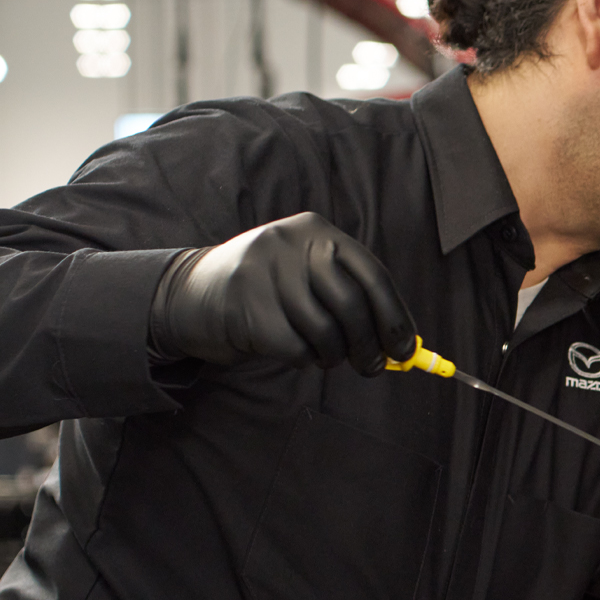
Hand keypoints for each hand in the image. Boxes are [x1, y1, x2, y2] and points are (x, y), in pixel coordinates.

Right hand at [148, 211, 416, 373]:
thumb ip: (355, 300)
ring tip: (327, 356)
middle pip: (352, 304)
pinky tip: (295, 351)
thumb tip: (403, 345)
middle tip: (373, 368)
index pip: (373, 276)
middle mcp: (292, 243)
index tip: (406, 352)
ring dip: (334, 356)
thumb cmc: (272, 291)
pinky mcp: (245, 306)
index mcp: (317, 231)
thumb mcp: (310, 275)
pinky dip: (304, 359)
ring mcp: (264, 272)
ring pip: (325, 331)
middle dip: (371, 345)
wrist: (193, 292)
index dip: (395, 318)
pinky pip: (295, 348)